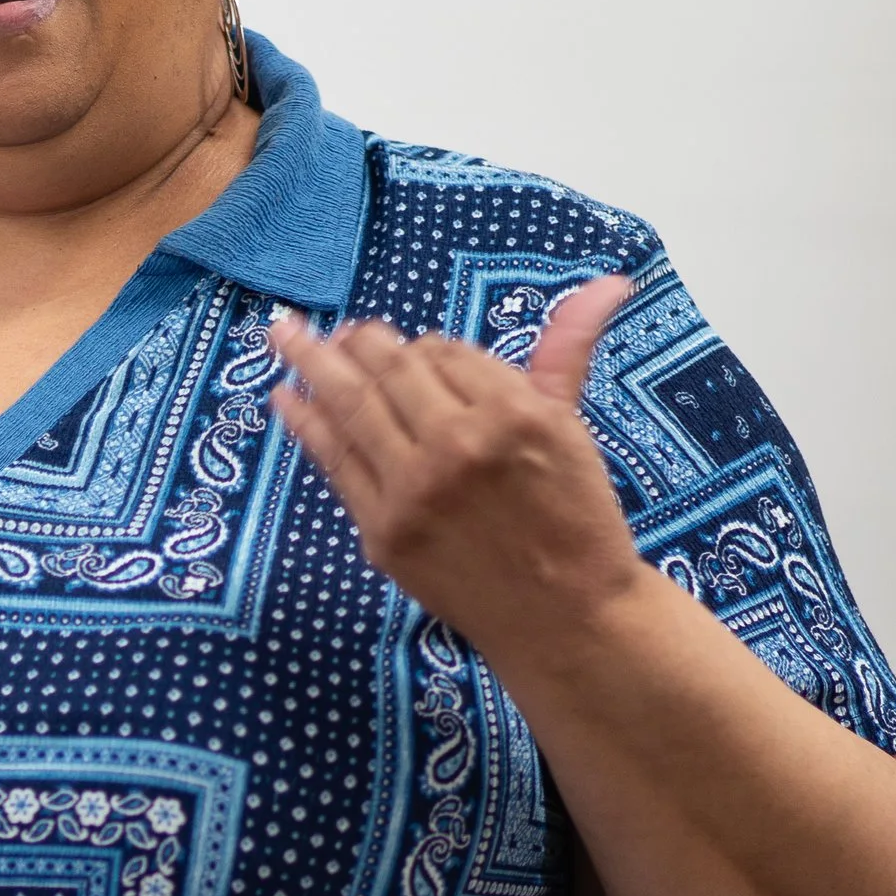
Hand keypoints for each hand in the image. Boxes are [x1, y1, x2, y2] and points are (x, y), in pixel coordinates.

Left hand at [268, 278, 639, 667]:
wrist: (561, 615)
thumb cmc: (574, 518)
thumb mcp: (572, 428)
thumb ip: (566, 352)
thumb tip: (611, 279)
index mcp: (512, 412)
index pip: (445, 353)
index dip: (425, 348)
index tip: (414, 352)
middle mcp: (457, 446)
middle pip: (391, 373)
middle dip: (358, 344)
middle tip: (337, 331)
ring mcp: (413, 492)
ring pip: (352, 408)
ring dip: (313, 365)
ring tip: (285, 335)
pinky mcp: (383, 532)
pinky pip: (334, 463)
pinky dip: (305, 424)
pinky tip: (284, 395)